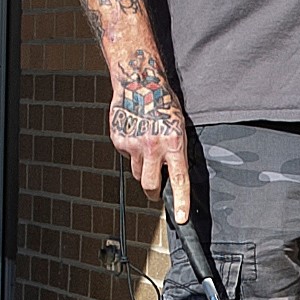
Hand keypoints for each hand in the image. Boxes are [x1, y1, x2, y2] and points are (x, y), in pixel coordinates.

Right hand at [110, 81, 191, 215]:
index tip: (181, 218)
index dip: (180, 202)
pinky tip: (136, 136)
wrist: (139, 82)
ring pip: (136, 172)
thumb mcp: (179, 126)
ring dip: (142, 168)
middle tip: (156, 189)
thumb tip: (174, 173)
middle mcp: (153, 146)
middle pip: (150, 185)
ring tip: (146, 148)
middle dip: (153, 192)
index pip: (179, 180)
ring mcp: (133, 145)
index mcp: (173, 143)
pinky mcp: (119, 141)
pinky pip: (126, 157)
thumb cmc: (162, 101)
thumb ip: (176, 151)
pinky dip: (131, 152)